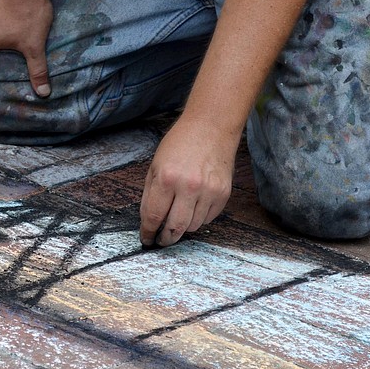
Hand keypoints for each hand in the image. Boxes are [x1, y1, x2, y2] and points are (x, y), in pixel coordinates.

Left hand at [139, 115, 236, 246]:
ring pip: (193, 226)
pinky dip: (198, 219)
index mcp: (166, 179)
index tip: (146, 239)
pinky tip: (192, 209)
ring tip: (176, 221)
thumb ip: (150, 194)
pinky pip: (208, 218)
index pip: (153, 216)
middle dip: (166, 239)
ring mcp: (209, 191)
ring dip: (182, 228)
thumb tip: (148, 220)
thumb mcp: (155, 166)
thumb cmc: (179, 144)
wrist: (211, 128)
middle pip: (175, 228)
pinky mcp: (223, 194)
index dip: (148, 232)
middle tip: (161, 240)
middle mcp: (188, 187)